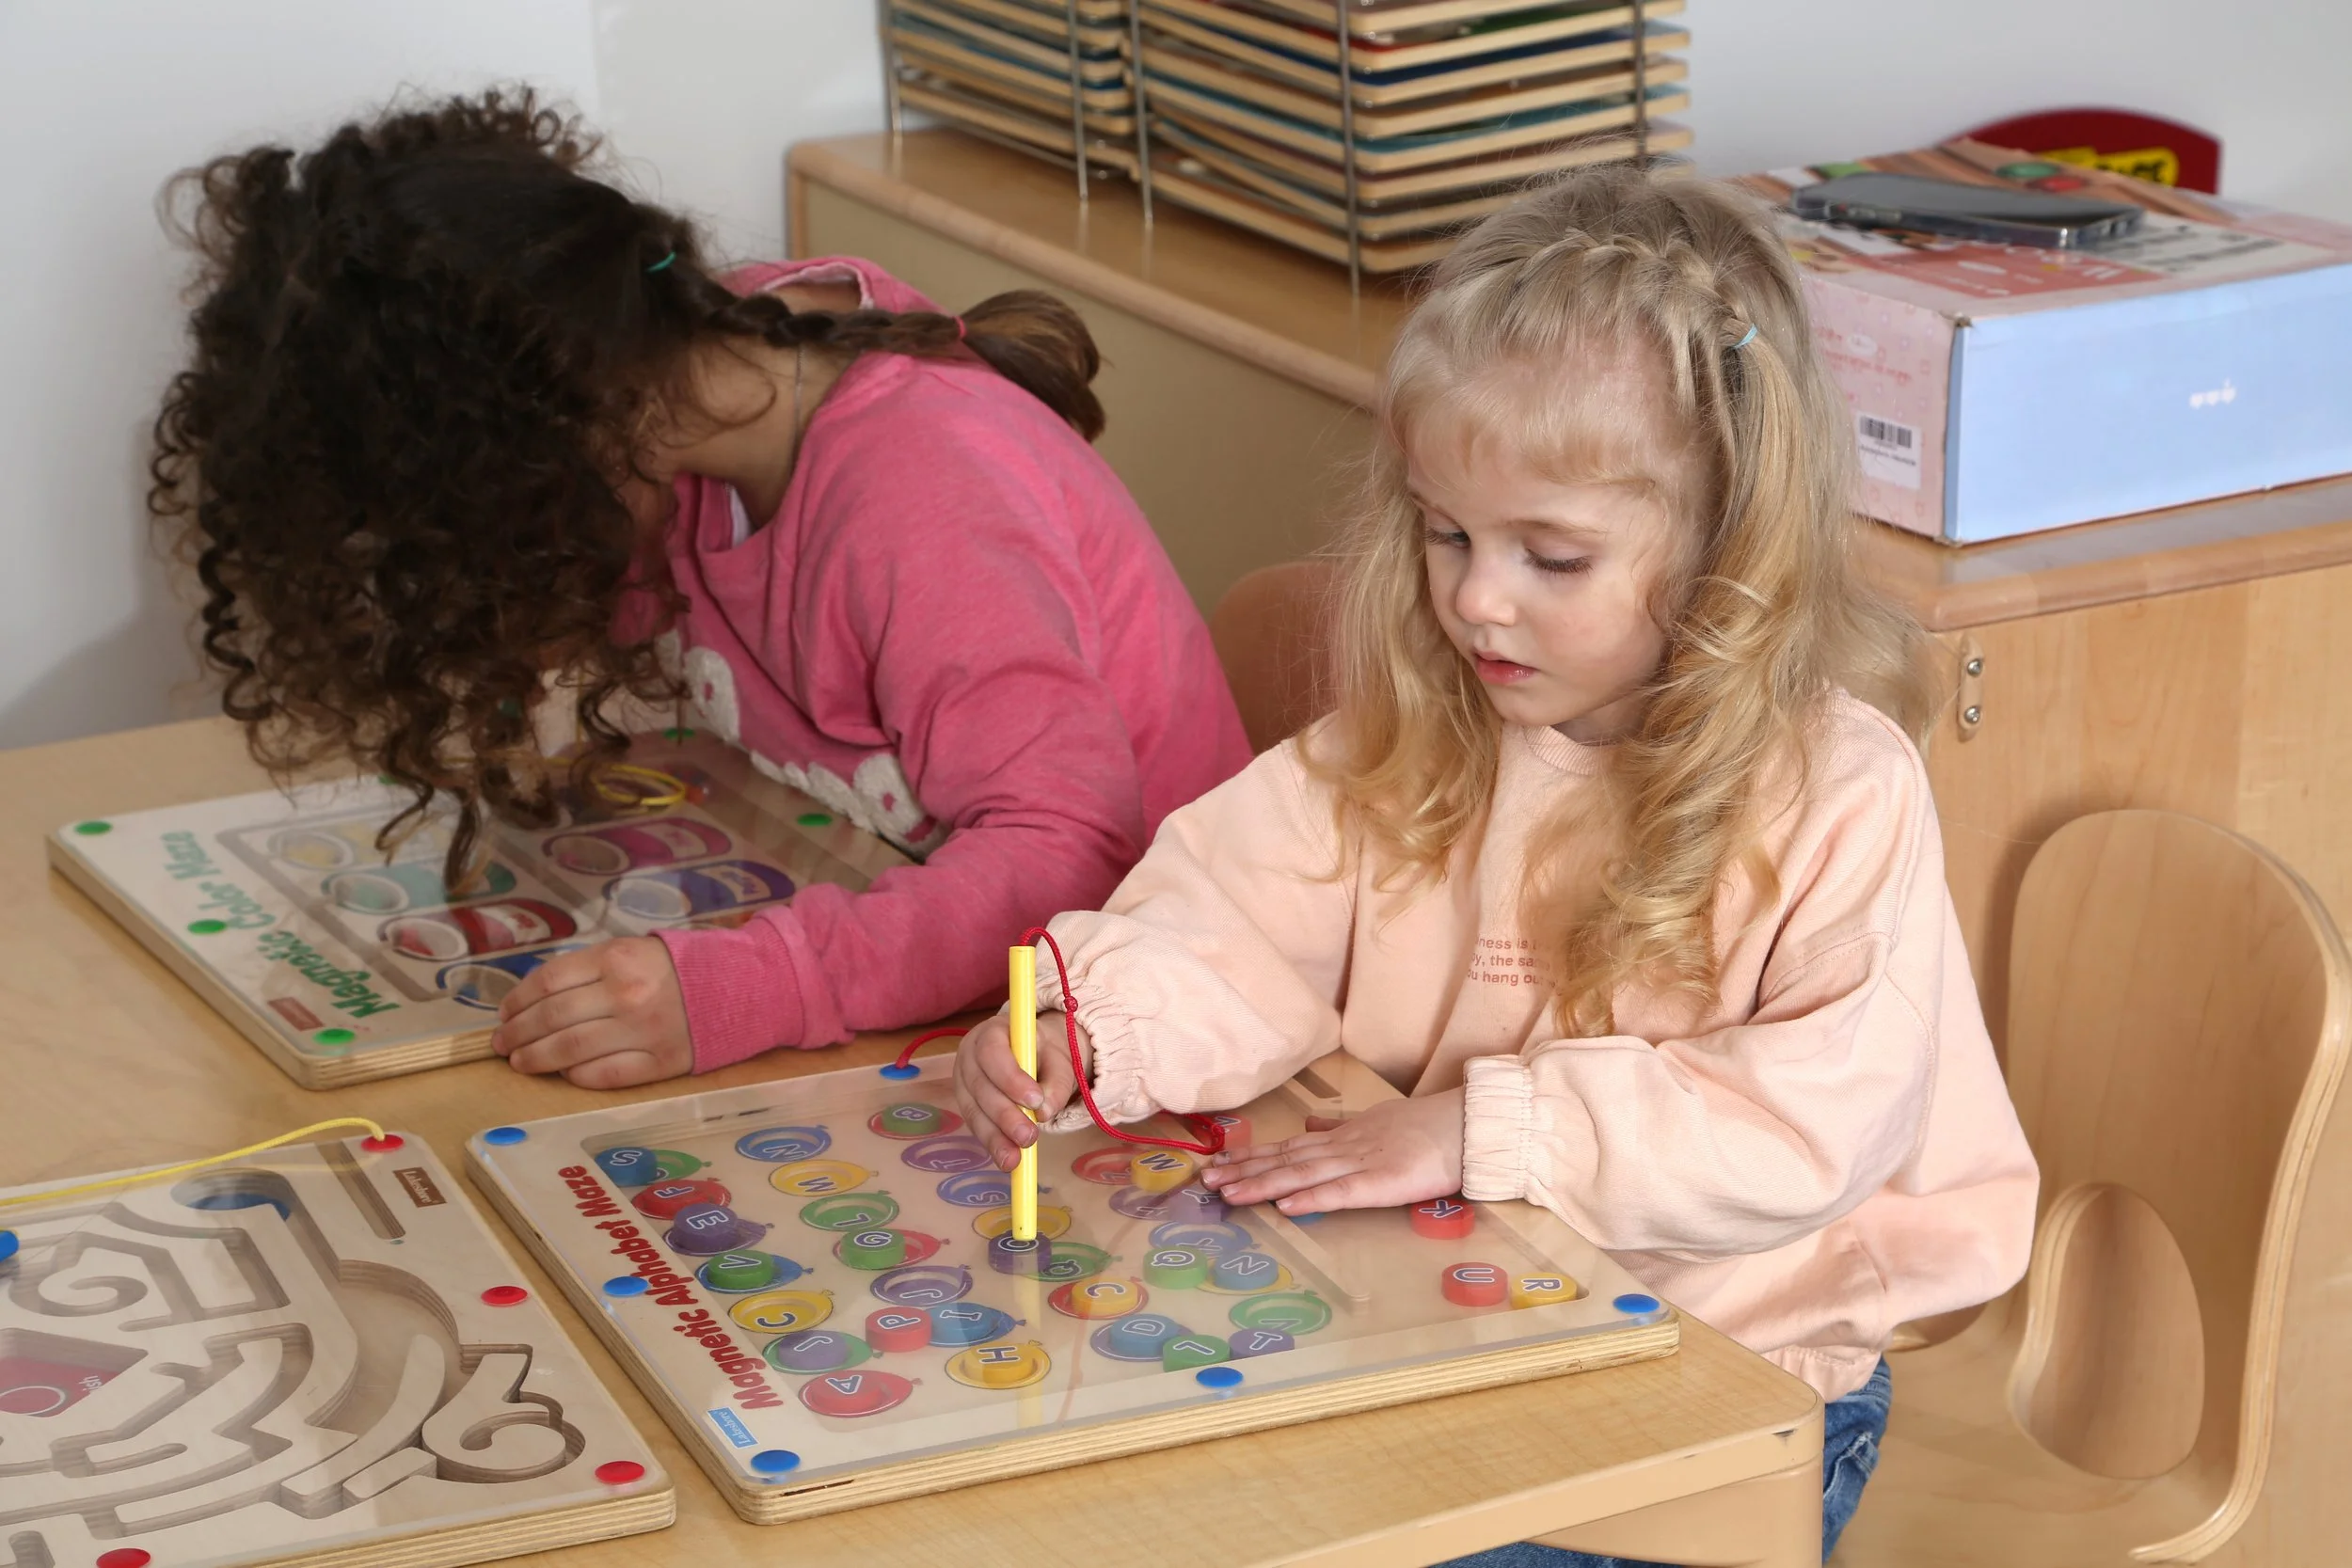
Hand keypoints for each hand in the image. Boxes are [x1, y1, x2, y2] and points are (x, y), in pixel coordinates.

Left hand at [492, 936, 692, 1087]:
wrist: (740, 986)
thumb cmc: (676, 967)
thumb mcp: (632, 950)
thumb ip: (588, 969)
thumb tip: (533, 999)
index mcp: (616, 959)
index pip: (548, 982)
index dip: (517, 1000)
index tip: (504, 1013)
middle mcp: (626, 995)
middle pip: (552, 1018)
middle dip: (517, 1033)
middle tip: (501, 1043)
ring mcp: (643, 1031)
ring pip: (570, 1050)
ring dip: (536, 1058)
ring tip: (520, 1062)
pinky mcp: (660, 1063)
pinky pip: (603, 1075)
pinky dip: (576, 1076)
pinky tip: (564, 1073)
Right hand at [954, 1010, 1090, 1170]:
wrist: (1032, 1052)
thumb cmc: (1042, 1052)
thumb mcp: (1057, 1058)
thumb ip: (1056, 1081)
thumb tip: (1046, 1111)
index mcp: (990, 1033)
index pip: (991, 1052)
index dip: (1010, 1078)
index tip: (1035, 1101)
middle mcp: (969, 1056)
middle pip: (980, 1086)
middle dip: (1005, 1115)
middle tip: (1028, 1136)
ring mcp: (963, 1082)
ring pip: (974, 1111)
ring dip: (995, 1137)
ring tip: (1016, 1159)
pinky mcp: (966, 1105)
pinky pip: (976, 1126)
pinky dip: (993, 1144)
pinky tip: (1007, 1160)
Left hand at [1200, 1089, 1465, 1214]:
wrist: (1467, 1125)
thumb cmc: (1428, 1127)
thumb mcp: (1376, 1121)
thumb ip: (1341, 1128)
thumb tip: (1310, 1127)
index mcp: (1342, 1136)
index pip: (1288, 1147)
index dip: (1252, 1156)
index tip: (1218, 1163)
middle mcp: (1342, 1147)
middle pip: (1285, 1160)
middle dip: (1243, 1170)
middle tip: (1205, 1180)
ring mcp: (1360, 1163)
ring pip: (1303, 1174)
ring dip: (1263, 1183)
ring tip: (1229, 1192)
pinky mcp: (1382, 1183)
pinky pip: (1341, 1191)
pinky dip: (1312, 1198)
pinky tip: (1285, 1206)